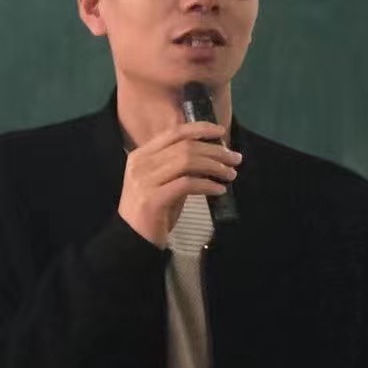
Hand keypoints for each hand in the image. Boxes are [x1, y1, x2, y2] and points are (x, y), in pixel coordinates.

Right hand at [117, 121, 241, 247]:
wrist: (133, 239)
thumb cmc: (154, 210)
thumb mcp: (165, 181)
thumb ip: (180, 165)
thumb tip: (213, 154)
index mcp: (142, 155)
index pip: (174, 133)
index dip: (200, 129)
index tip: (221, 131)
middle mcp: (141, 163)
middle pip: (185, 147)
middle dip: (215, 151)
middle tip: (235, 159)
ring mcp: (144, 181)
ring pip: (187, 162)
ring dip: (214, 166)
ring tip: (230, 174)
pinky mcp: (152, 199)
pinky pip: (187, 184)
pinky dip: (207, 185)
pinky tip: (219, 190)